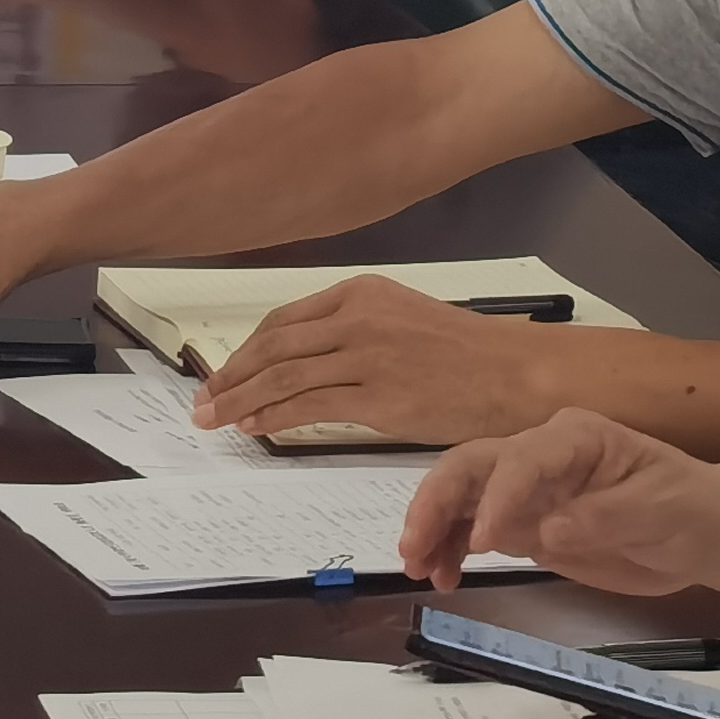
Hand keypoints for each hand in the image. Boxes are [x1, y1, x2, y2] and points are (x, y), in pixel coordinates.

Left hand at [189, 276, 553, 448]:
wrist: (516, 374)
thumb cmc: (466, 354)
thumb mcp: (402, 321)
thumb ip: (354, 332)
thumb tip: (309, 363)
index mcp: (359, 292)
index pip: (284, 321)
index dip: (248, 350)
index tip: (224, 372)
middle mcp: (356, 317)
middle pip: (274, 346)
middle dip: (231, 374)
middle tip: (203, 399)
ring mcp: (366, 354)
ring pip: (284, 375)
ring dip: (242, 398)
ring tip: (216, 418)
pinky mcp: (378, 396)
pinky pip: (309, 406)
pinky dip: (274, 416)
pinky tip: (255, 426)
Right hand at [399, 409, 719, 593]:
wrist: (700, 532)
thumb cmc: (687, 510)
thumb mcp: (661, 510)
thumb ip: (605, 516)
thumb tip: (547, 530)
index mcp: (573, 438)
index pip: (521, 459)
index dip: (499, 497)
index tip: (485, 542)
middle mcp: (538, 454)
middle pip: (471, 465)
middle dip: (437, 502)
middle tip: (414, 546)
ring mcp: (526, 489)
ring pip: (461, 496)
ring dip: (433, 527)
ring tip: (417, 568)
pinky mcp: (522, 522)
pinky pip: (473, 529)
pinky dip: (451, 549)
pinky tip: (441, 576)